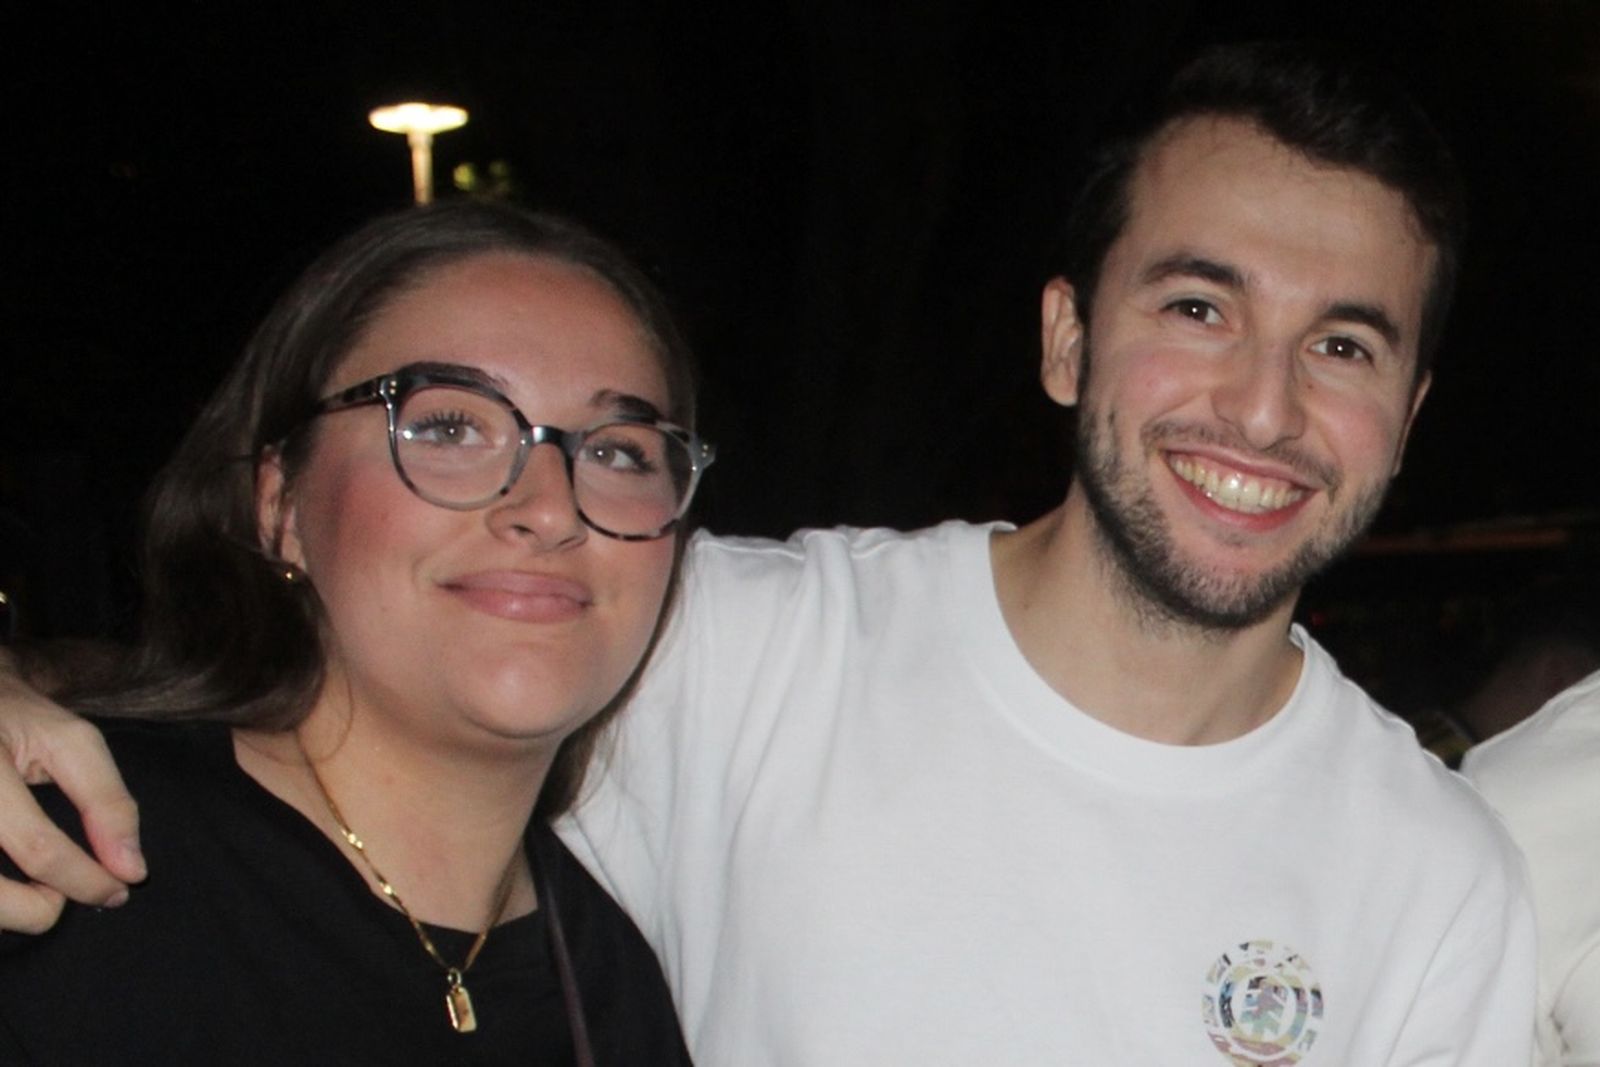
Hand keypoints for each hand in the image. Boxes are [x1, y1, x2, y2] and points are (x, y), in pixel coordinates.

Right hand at [0, 653, 143, 932]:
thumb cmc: (16, 720)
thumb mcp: (70, 741)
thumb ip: (105, 802)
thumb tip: (130, 870)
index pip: (38, 847)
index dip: (85, 881)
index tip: (117, 892)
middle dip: (37, 910)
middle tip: (63, 894)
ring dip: (8, 913)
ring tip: (34, 892)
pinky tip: (8, 884)